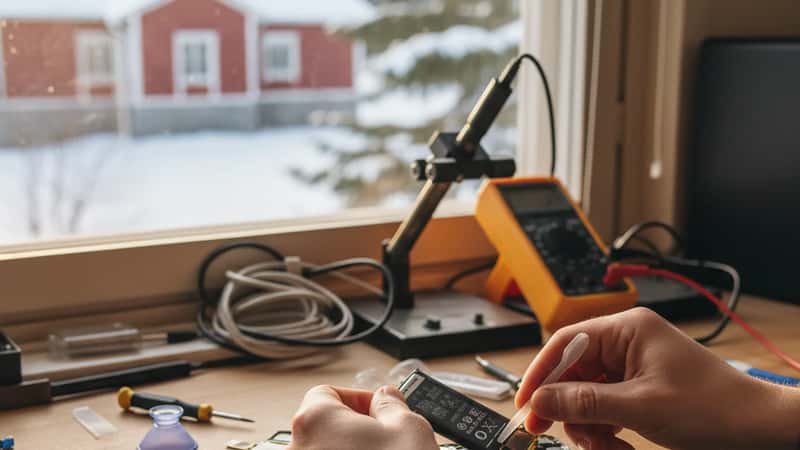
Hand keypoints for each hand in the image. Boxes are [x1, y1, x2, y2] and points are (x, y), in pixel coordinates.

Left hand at [287, 384, 438, 449]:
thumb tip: (388, 398)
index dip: (359, 398)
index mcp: (315, 419)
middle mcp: (298, 446)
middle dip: (358, 427)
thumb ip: (393, 403)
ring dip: (353, 448)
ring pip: (327, 448)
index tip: (381, 410)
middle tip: (387, 437)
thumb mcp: (409, 427)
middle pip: (326, 424)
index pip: (326, 392)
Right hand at [516, 307, 799, 449]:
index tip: (526, 403)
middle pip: (572, 370)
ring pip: (585, 393)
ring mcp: (633, 366)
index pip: (566, 342)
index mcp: (627, 330)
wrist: (759, 429)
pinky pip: (603, 406)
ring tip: (603, 446)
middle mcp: (627, 342)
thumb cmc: (714, 407)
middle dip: (566, 405)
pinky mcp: (639, 388)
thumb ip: (585, 402)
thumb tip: (541, 399)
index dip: (541, 372)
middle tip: (551, 431)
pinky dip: (602, 429)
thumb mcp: (641, 406)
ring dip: (587, 423)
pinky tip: (615, 444)